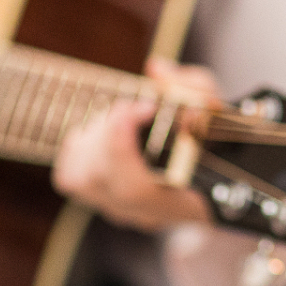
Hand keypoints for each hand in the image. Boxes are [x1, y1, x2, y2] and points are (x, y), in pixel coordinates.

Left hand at [53, 58, 218, 230]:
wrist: (212, 172)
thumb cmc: (213, 139)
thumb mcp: (215, 107)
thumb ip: (193, 88)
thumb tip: (155, 71)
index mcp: (181, 201)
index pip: (133, 188)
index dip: (123, 144)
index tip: (142, 108)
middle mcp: (144, 215)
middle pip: (99, 179)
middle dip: (108, 132)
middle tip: (131, 108)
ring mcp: (119, 211)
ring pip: (79, 178)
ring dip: (93, 139)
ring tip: (120, 120)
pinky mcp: (100, 201)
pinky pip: (70, 176)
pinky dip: (79, 148)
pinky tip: (103, 132)